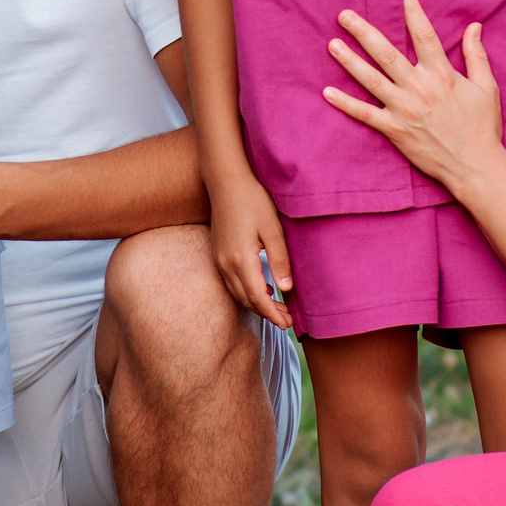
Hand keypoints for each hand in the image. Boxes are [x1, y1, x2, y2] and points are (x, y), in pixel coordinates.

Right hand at [208, 169, 294, 332]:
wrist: (226, 181)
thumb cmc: (252, 200)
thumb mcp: (273, 228)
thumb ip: (280, 259)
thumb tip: (287, 289)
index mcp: (241, 259)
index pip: (257, 298)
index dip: (273, 314)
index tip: (288, 324)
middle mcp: (226, 264)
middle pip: (246, 300)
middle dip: (267, 313)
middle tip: (287, 320)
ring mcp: (219, 259)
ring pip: (237, 293)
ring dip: (256, 303)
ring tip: (277, 307)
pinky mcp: (218, 253)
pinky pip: (231, 282)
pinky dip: (246, 291)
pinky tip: (261, 288)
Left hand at [324, 0, 505, 193]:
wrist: (475, 166)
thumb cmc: (482, 127)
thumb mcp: (487, 87)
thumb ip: (476, 55)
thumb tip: (475, 26)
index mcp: (442, 74)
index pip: (424, 35)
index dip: (413, 11)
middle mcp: (419, 87)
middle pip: (386, 53)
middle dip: (363, 32)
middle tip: (344, 15)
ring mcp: (404, 109)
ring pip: (371, 79)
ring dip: (350, 61)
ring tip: (332, 44)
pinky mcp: (395, 130)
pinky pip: (365, 114)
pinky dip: (346, 104)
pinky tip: (327, 92)